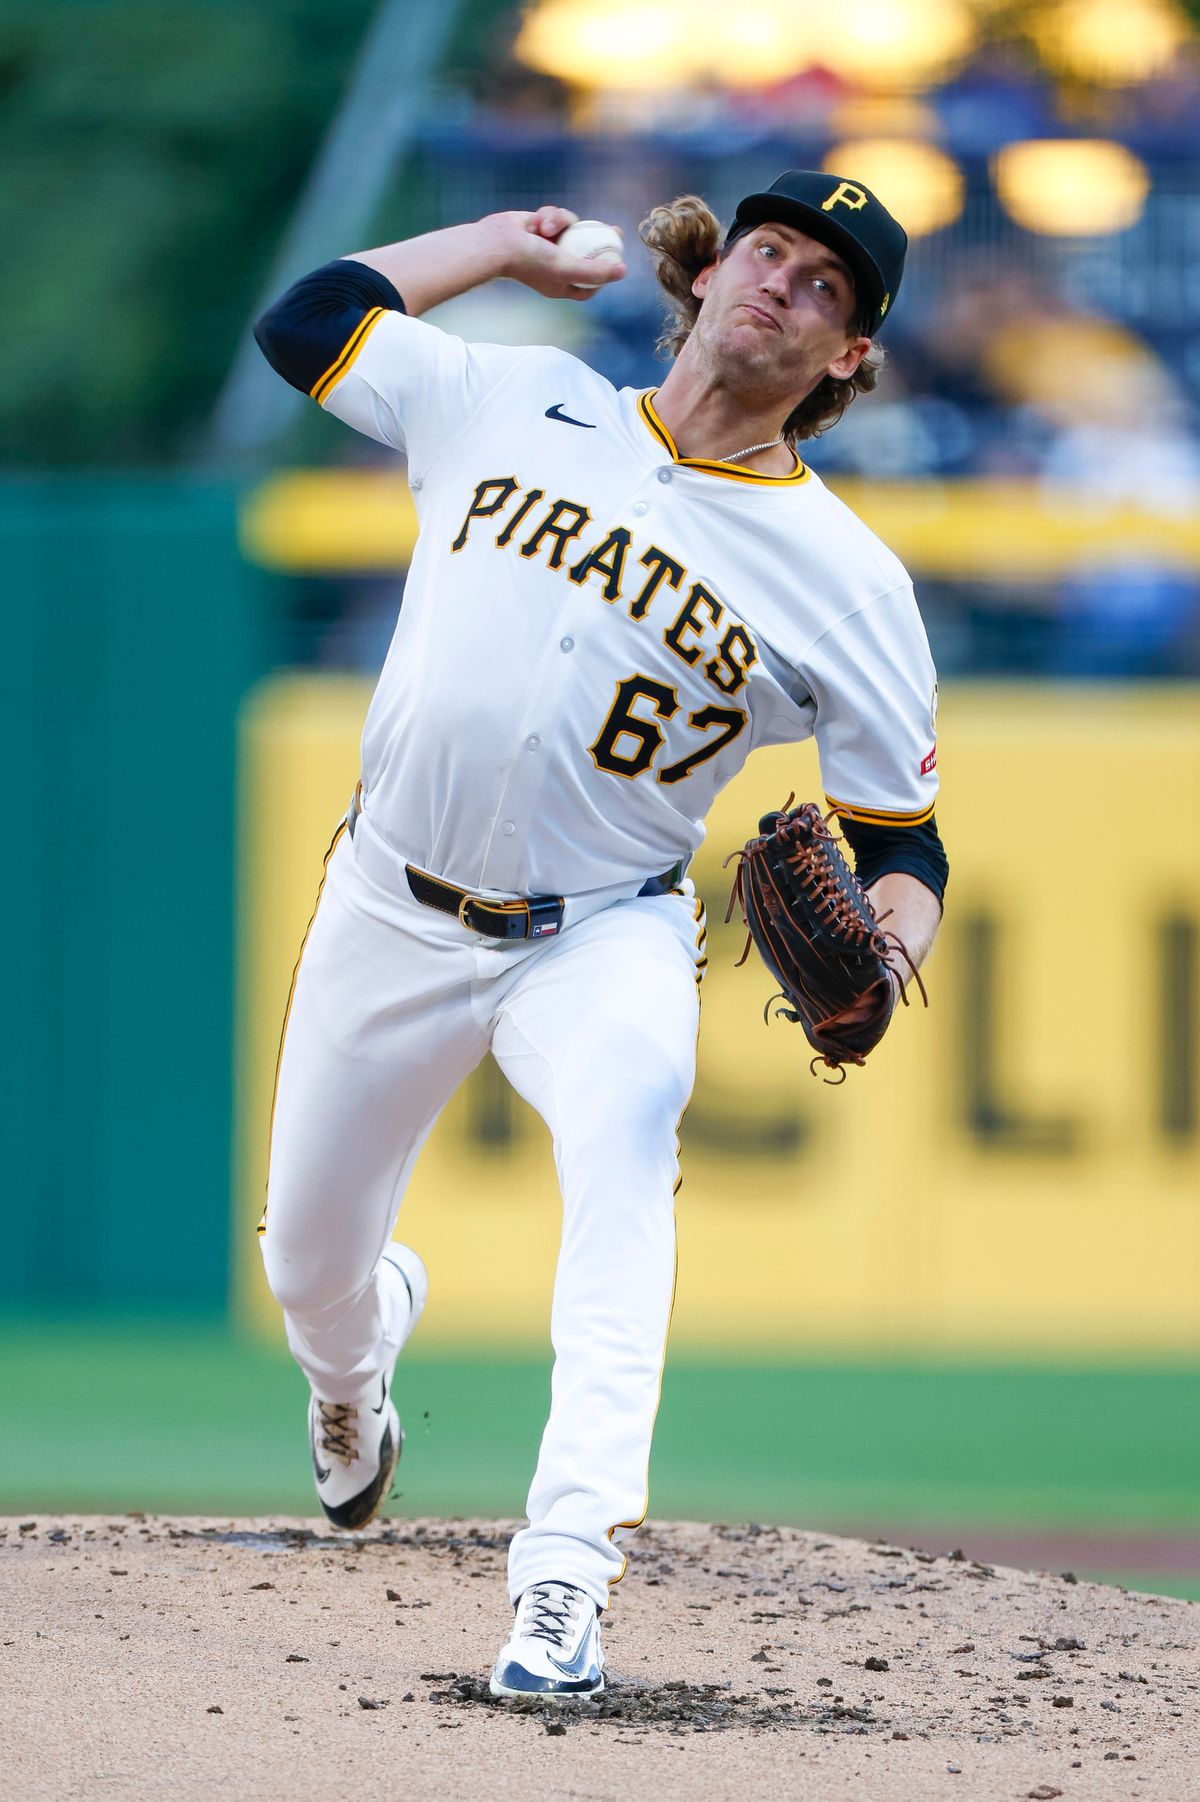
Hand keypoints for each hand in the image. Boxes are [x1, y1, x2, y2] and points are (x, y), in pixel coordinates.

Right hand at [484, 207, 626, 300]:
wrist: (496, 242)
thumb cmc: (530, 260)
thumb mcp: (567, 268)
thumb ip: (595, 271)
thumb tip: (623, 271)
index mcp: (561, 283)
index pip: (588, 284)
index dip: (604, 274)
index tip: (618, 260)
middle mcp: (555, 266)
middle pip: (585, 252)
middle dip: (600, 241)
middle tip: (616, 231)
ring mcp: (548, 246)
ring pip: (570, 228)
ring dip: (560, 222)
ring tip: (545, 227)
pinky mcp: (540, 227)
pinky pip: (556, 216)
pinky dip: (549, 216)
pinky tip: (536, 221)